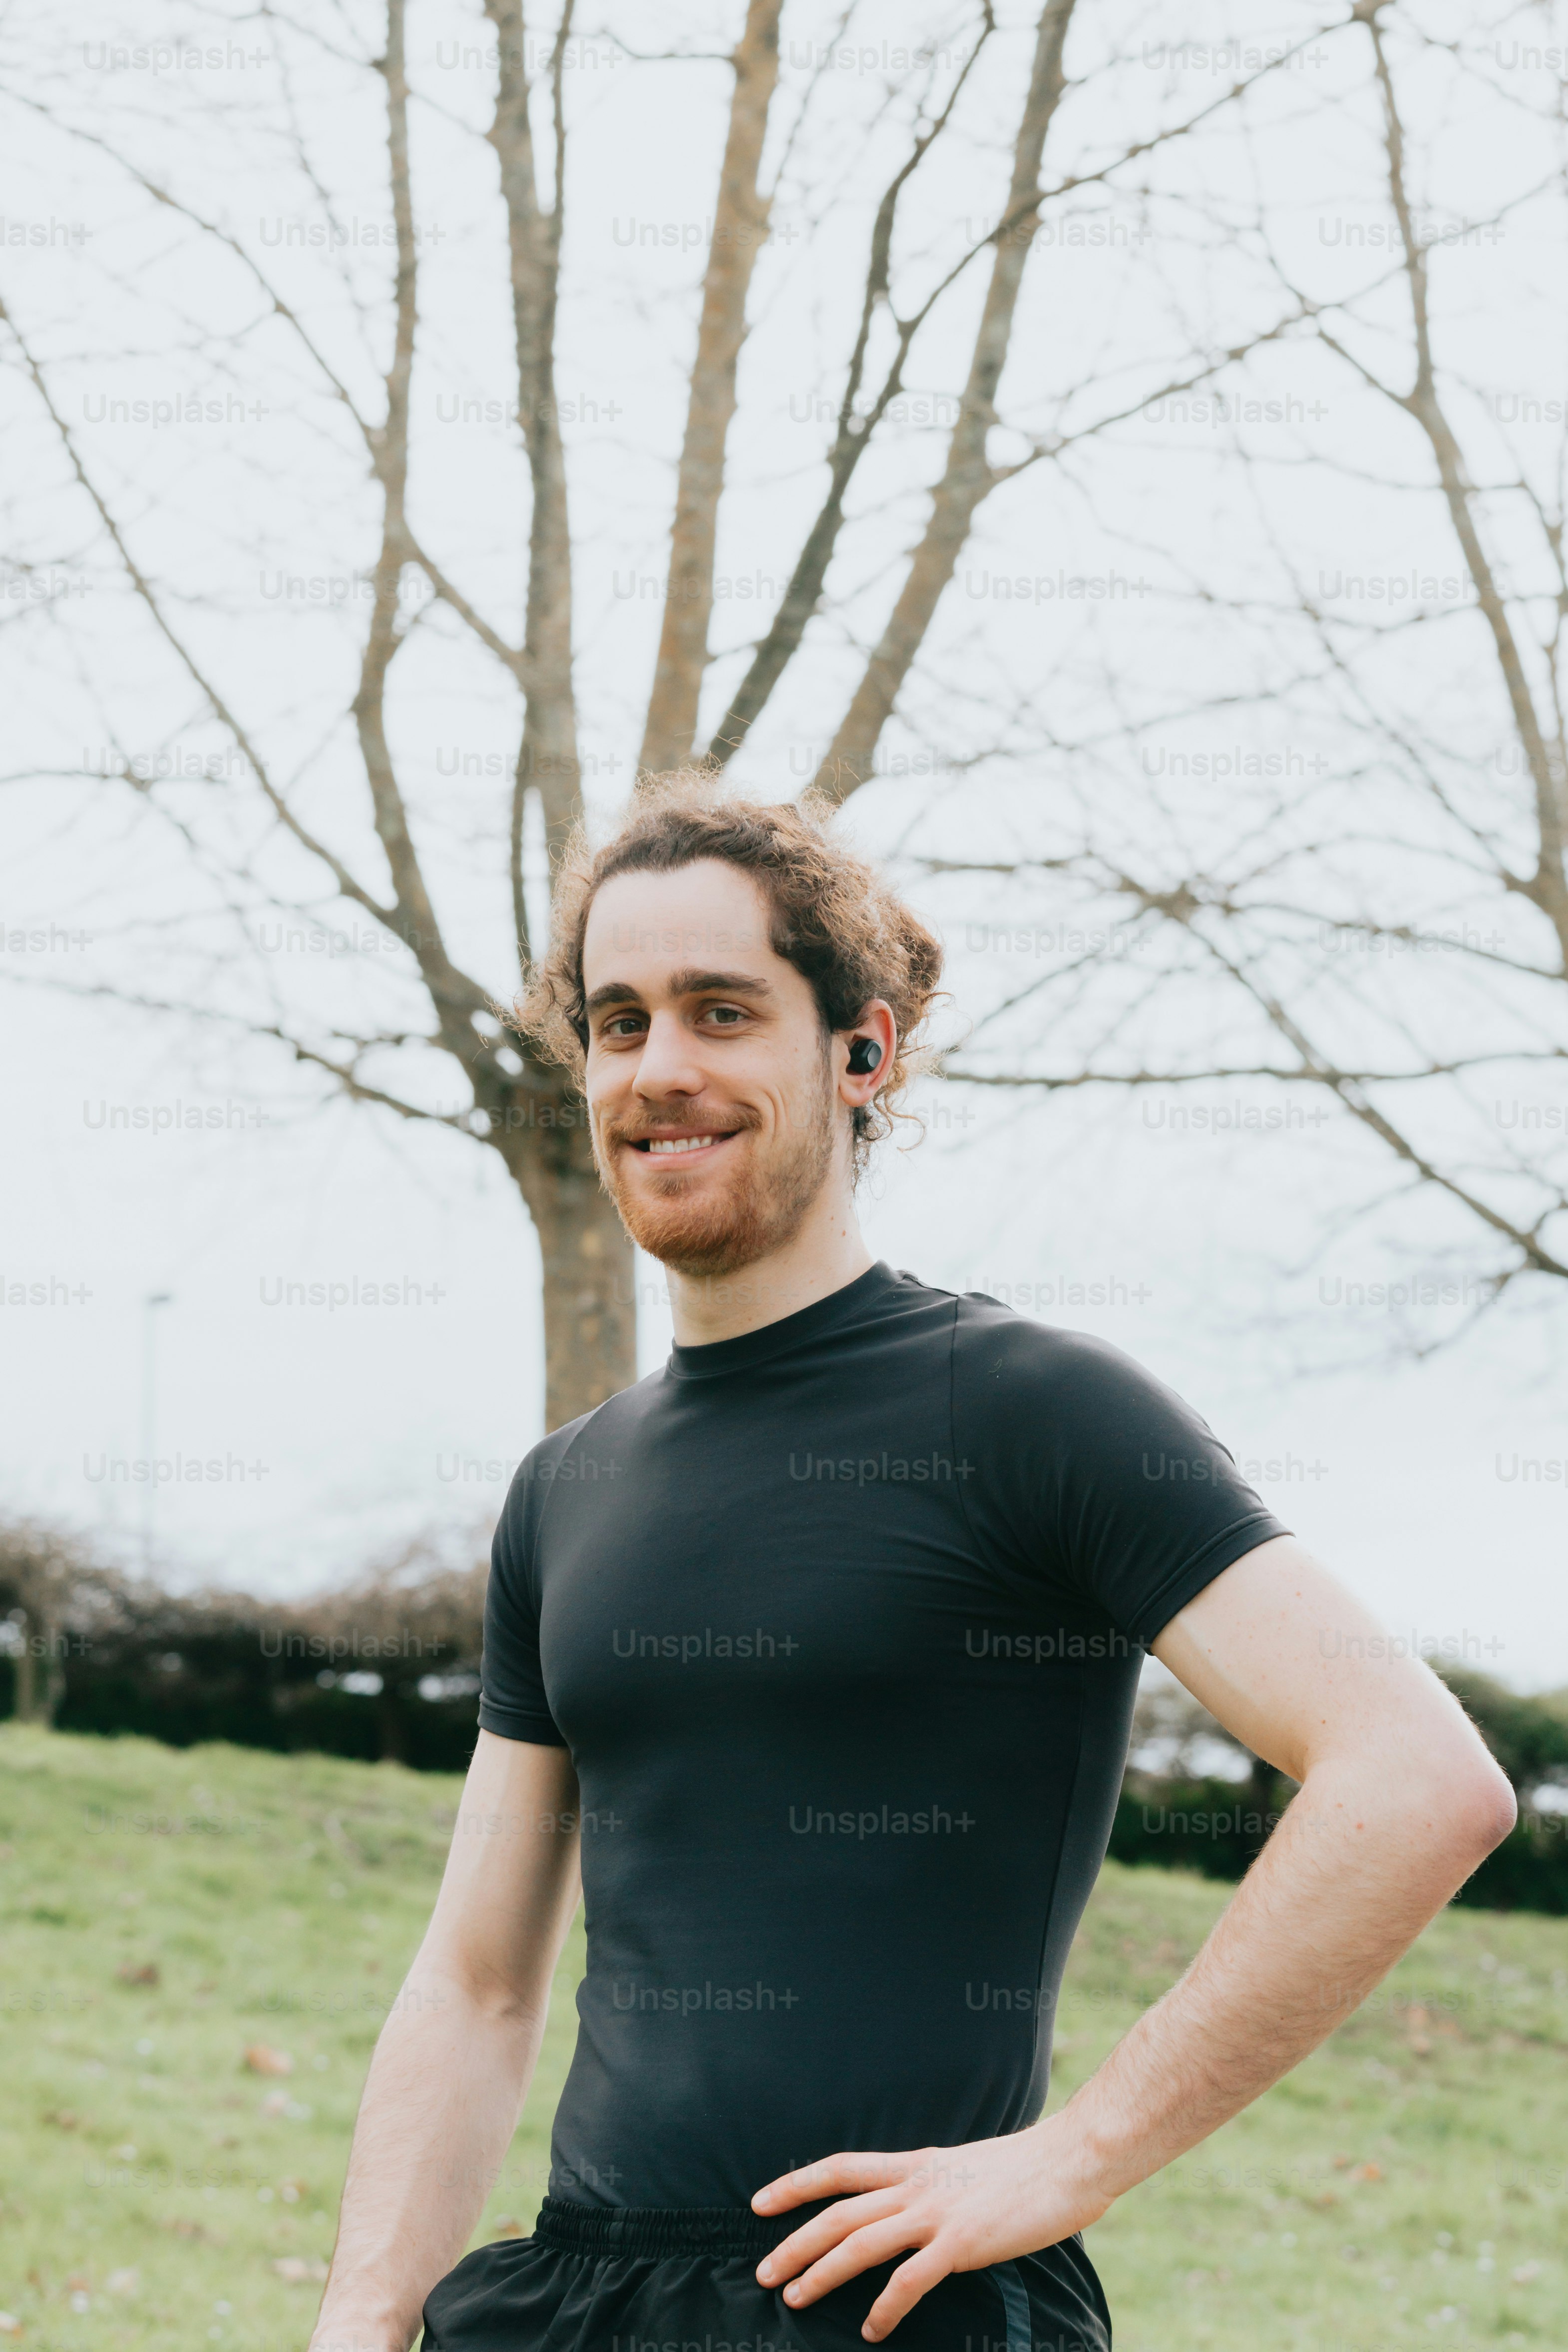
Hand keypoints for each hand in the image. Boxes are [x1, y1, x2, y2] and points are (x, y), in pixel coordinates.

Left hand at [750, 2116, 1113, 2340]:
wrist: (1072, 2159)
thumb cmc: (1029, 2169)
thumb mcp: (966, 2170)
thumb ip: (936, 2186)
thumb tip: (915, 2208)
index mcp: (917, 2164)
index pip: (841, 2168)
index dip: (796, 2183)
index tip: (760, 2201)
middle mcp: (918, 2185)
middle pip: (839, 2212)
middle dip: (795, 2241)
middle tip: (763, 2272)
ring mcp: (938, 2212)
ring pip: (861, 2242)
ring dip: (822, 2272)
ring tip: (794, 2299)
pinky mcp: (963, 2242)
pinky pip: (910, 2279)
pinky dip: (885, 2306)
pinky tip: (872, 2329)